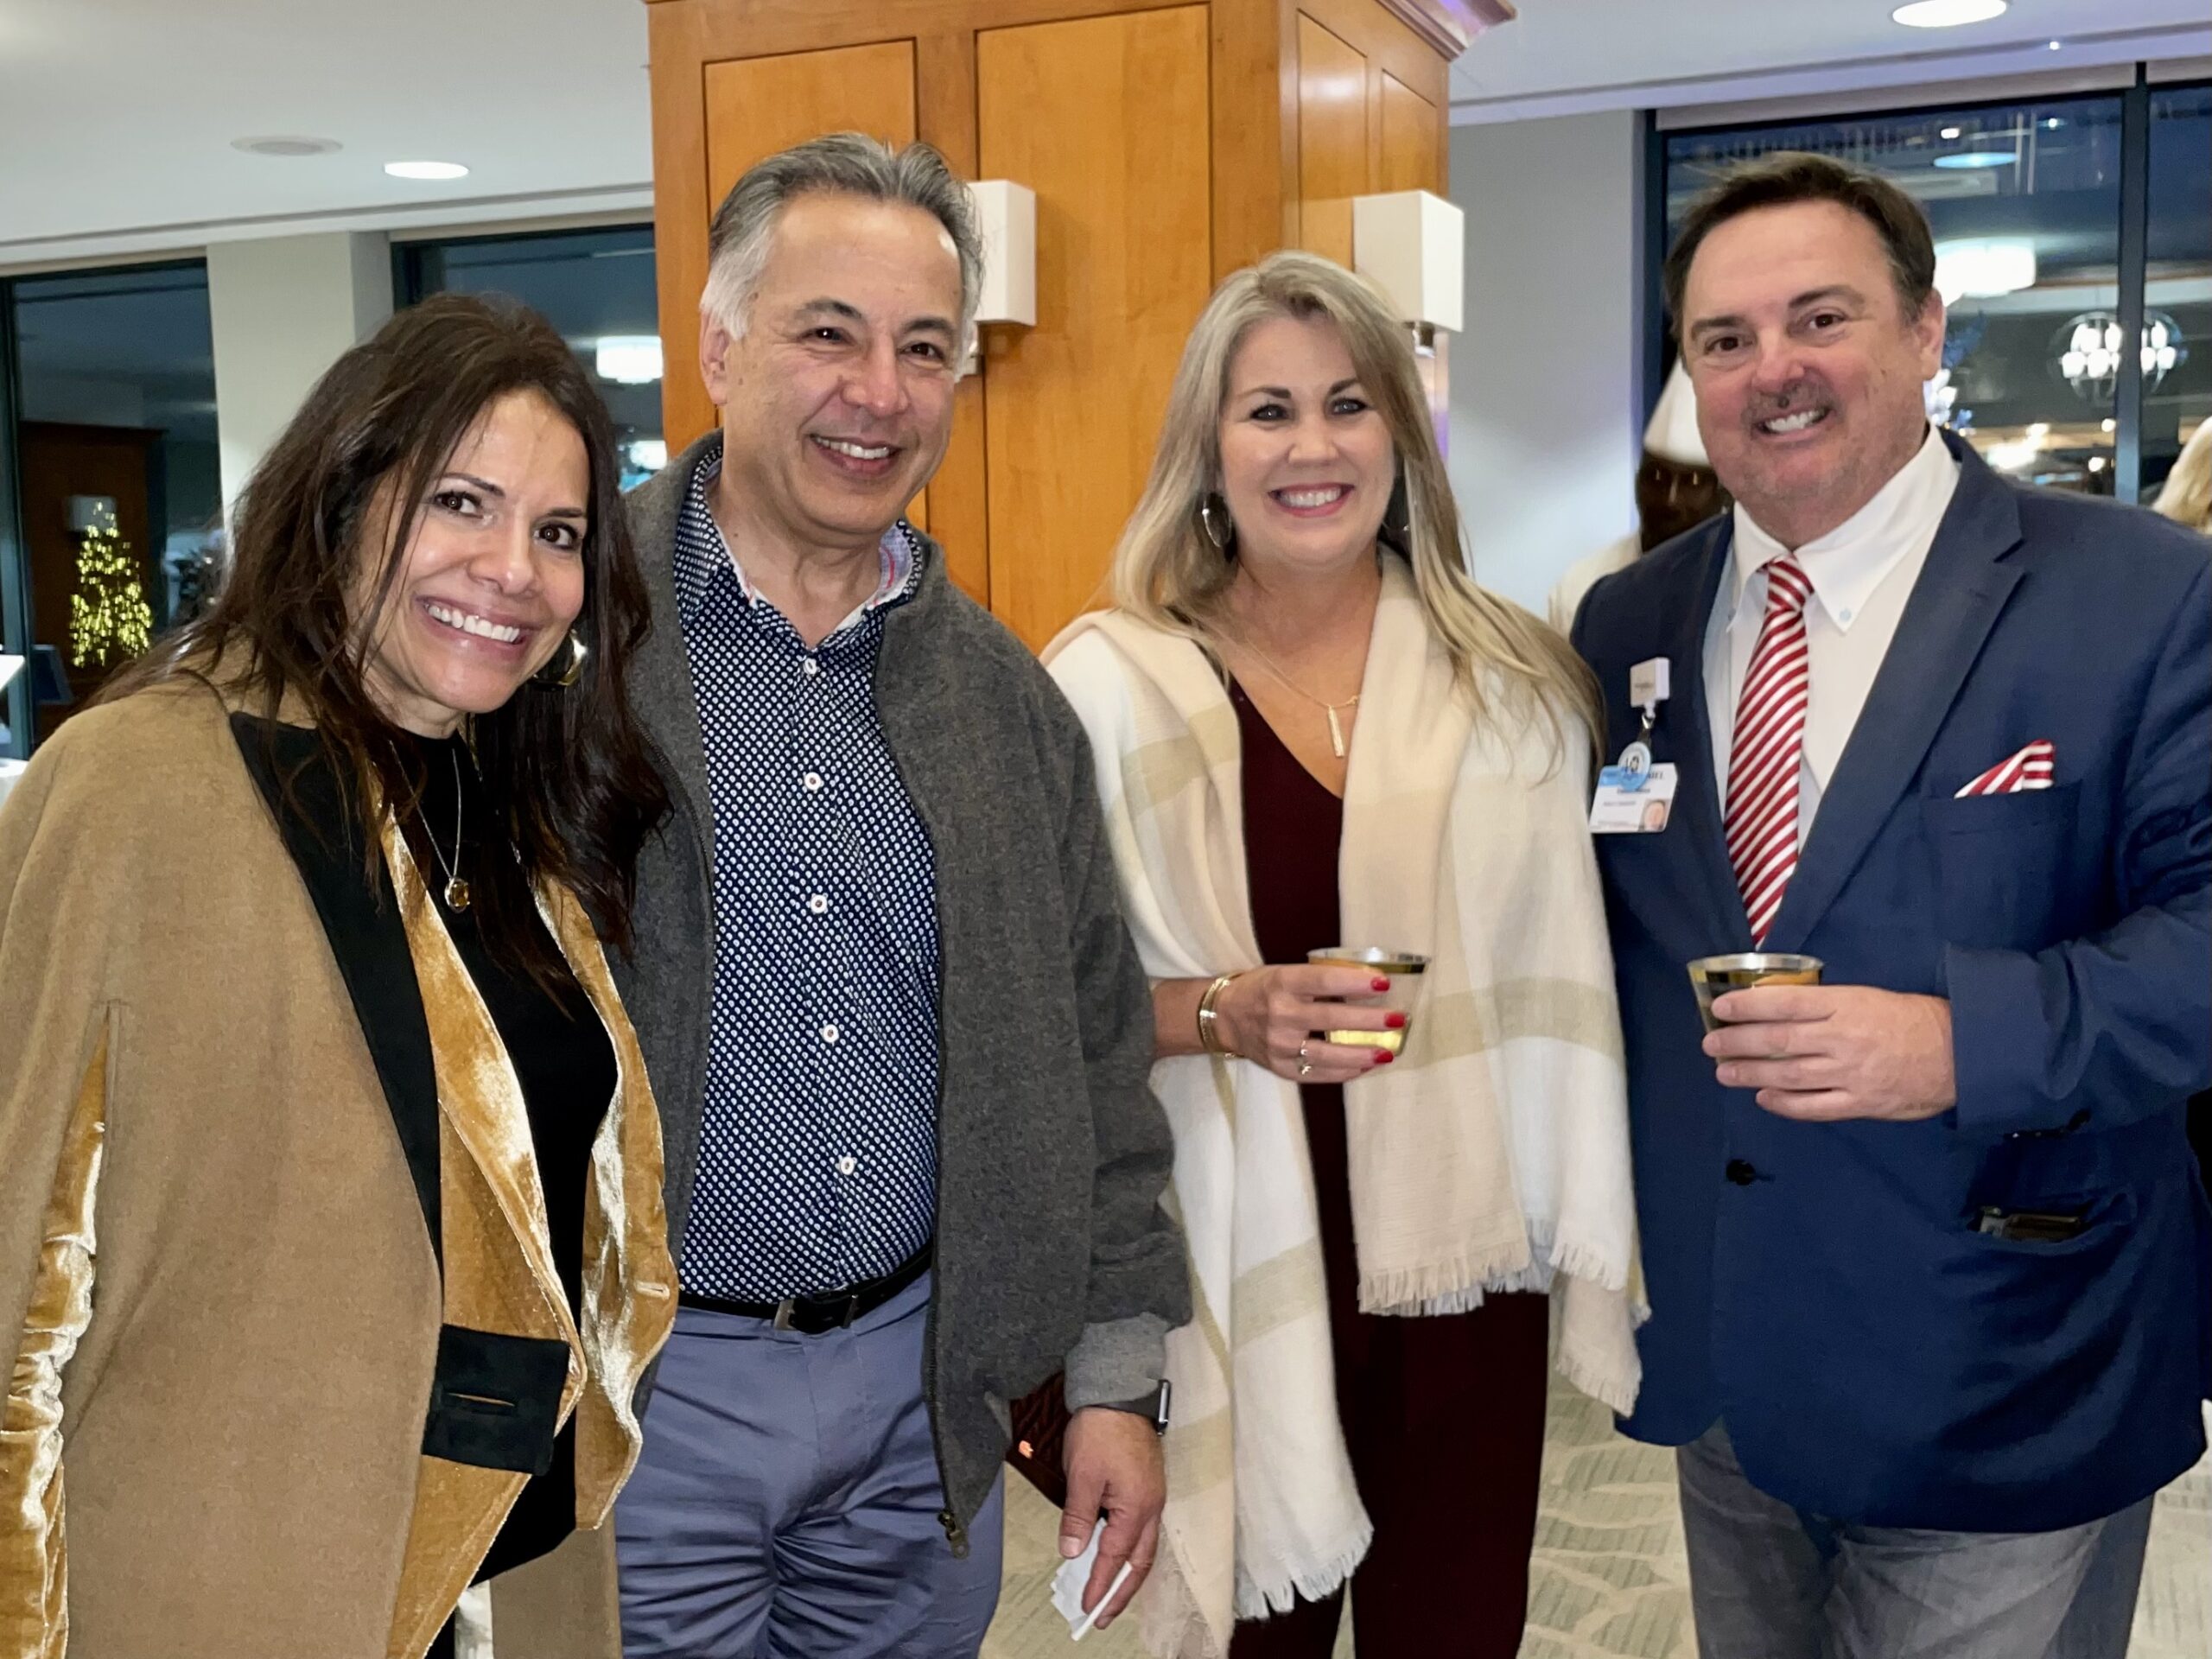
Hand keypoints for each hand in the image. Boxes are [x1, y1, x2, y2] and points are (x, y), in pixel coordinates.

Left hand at [1058, 1405, 1166, 1629]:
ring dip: (1128, 1573)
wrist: (1119, 1394)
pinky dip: (1131, 1551)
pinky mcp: (1148, 1486)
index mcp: (1137, 1507)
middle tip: (1102, 1614)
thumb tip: (1073, 1551)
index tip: (1088, 1607)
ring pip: (1144, 1547)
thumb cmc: (1101, 1431)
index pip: (1116, 1557)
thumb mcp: (1083, 1475)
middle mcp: (1151, 1506)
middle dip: (1121, 1591)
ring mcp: (1153, 1496)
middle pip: (1140, 1561)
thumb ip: (1079, 1517)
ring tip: (1109, 1593)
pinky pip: (1143, 1530)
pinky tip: (1117, 1554)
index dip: (1101, 1585)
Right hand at [1216, 964, 1401, 1084]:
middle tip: (1398, 1019)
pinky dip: (1344, 1071)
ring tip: (1387, 1052)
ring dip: (1361, 1053)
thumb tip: (1367, 985)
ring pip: (1327, 1053)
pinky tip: (1365, 1066)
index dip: (1355, 982)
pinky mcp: (1280, 1068)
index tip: (1383, 984)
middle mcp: (1280, 1014)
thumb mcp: (1284, 973)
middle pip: (1331, 1018)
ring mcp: (1279, 1045)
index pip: (1323, 981)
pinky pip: (1317, 1073)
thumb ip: (1319, 980)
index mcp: (1281, 983)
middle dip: (1368, 1020)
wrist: (1224, 1017)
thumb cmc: (1262, 989)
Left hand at [1703, 985, 1955, 1121]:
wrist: (1961, 1053)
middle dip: (1738, 1042)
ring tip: (1724, 1072)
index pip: (1785, 1003)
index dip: (1747, 1006)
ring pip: (1789, 1074)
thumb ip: (1826, 1006)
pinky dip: (1784, 1103)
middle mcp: (1843, 1038)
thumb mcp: (1868, 997)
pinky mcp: (1861, 1102)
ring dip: (1751, 1074)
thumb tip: (1777, 1008)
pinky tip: (1763, 1098)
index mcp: (1845, 1005)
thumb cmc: (1912, 1019)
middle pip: (1779, 1041)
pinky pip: (1814, 1107)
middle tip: (1711, 1043)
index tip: (1720, 1008)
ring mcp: (1851, 1073)